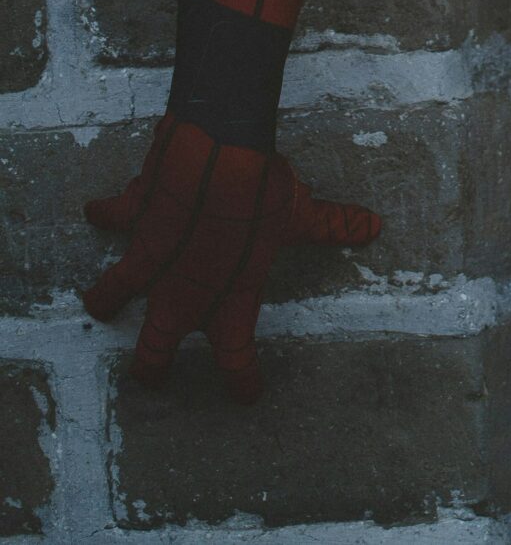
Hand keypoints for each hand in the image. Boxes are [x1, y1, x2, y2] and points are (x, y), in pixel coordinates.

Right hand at [83, 115, 382, 401]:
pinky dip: (106, 211)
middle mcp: (186, 284)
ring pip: (117, 290)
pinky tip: (97, 210)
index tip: (245, 396)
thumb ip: (332, 227)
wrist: (219, 154)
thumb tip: (373, 228)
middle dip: (152, 365)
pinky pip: (113, 216)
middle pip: (158, 342)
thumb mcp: (301, 213)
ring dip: (107, 297)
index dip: (240, 377)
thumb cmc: (263, 189)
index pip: (235, 350)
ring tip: (99, 305)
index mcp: (230, 292)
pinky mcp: (133, 217)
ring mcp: (152, 255)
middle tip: (150, 379)